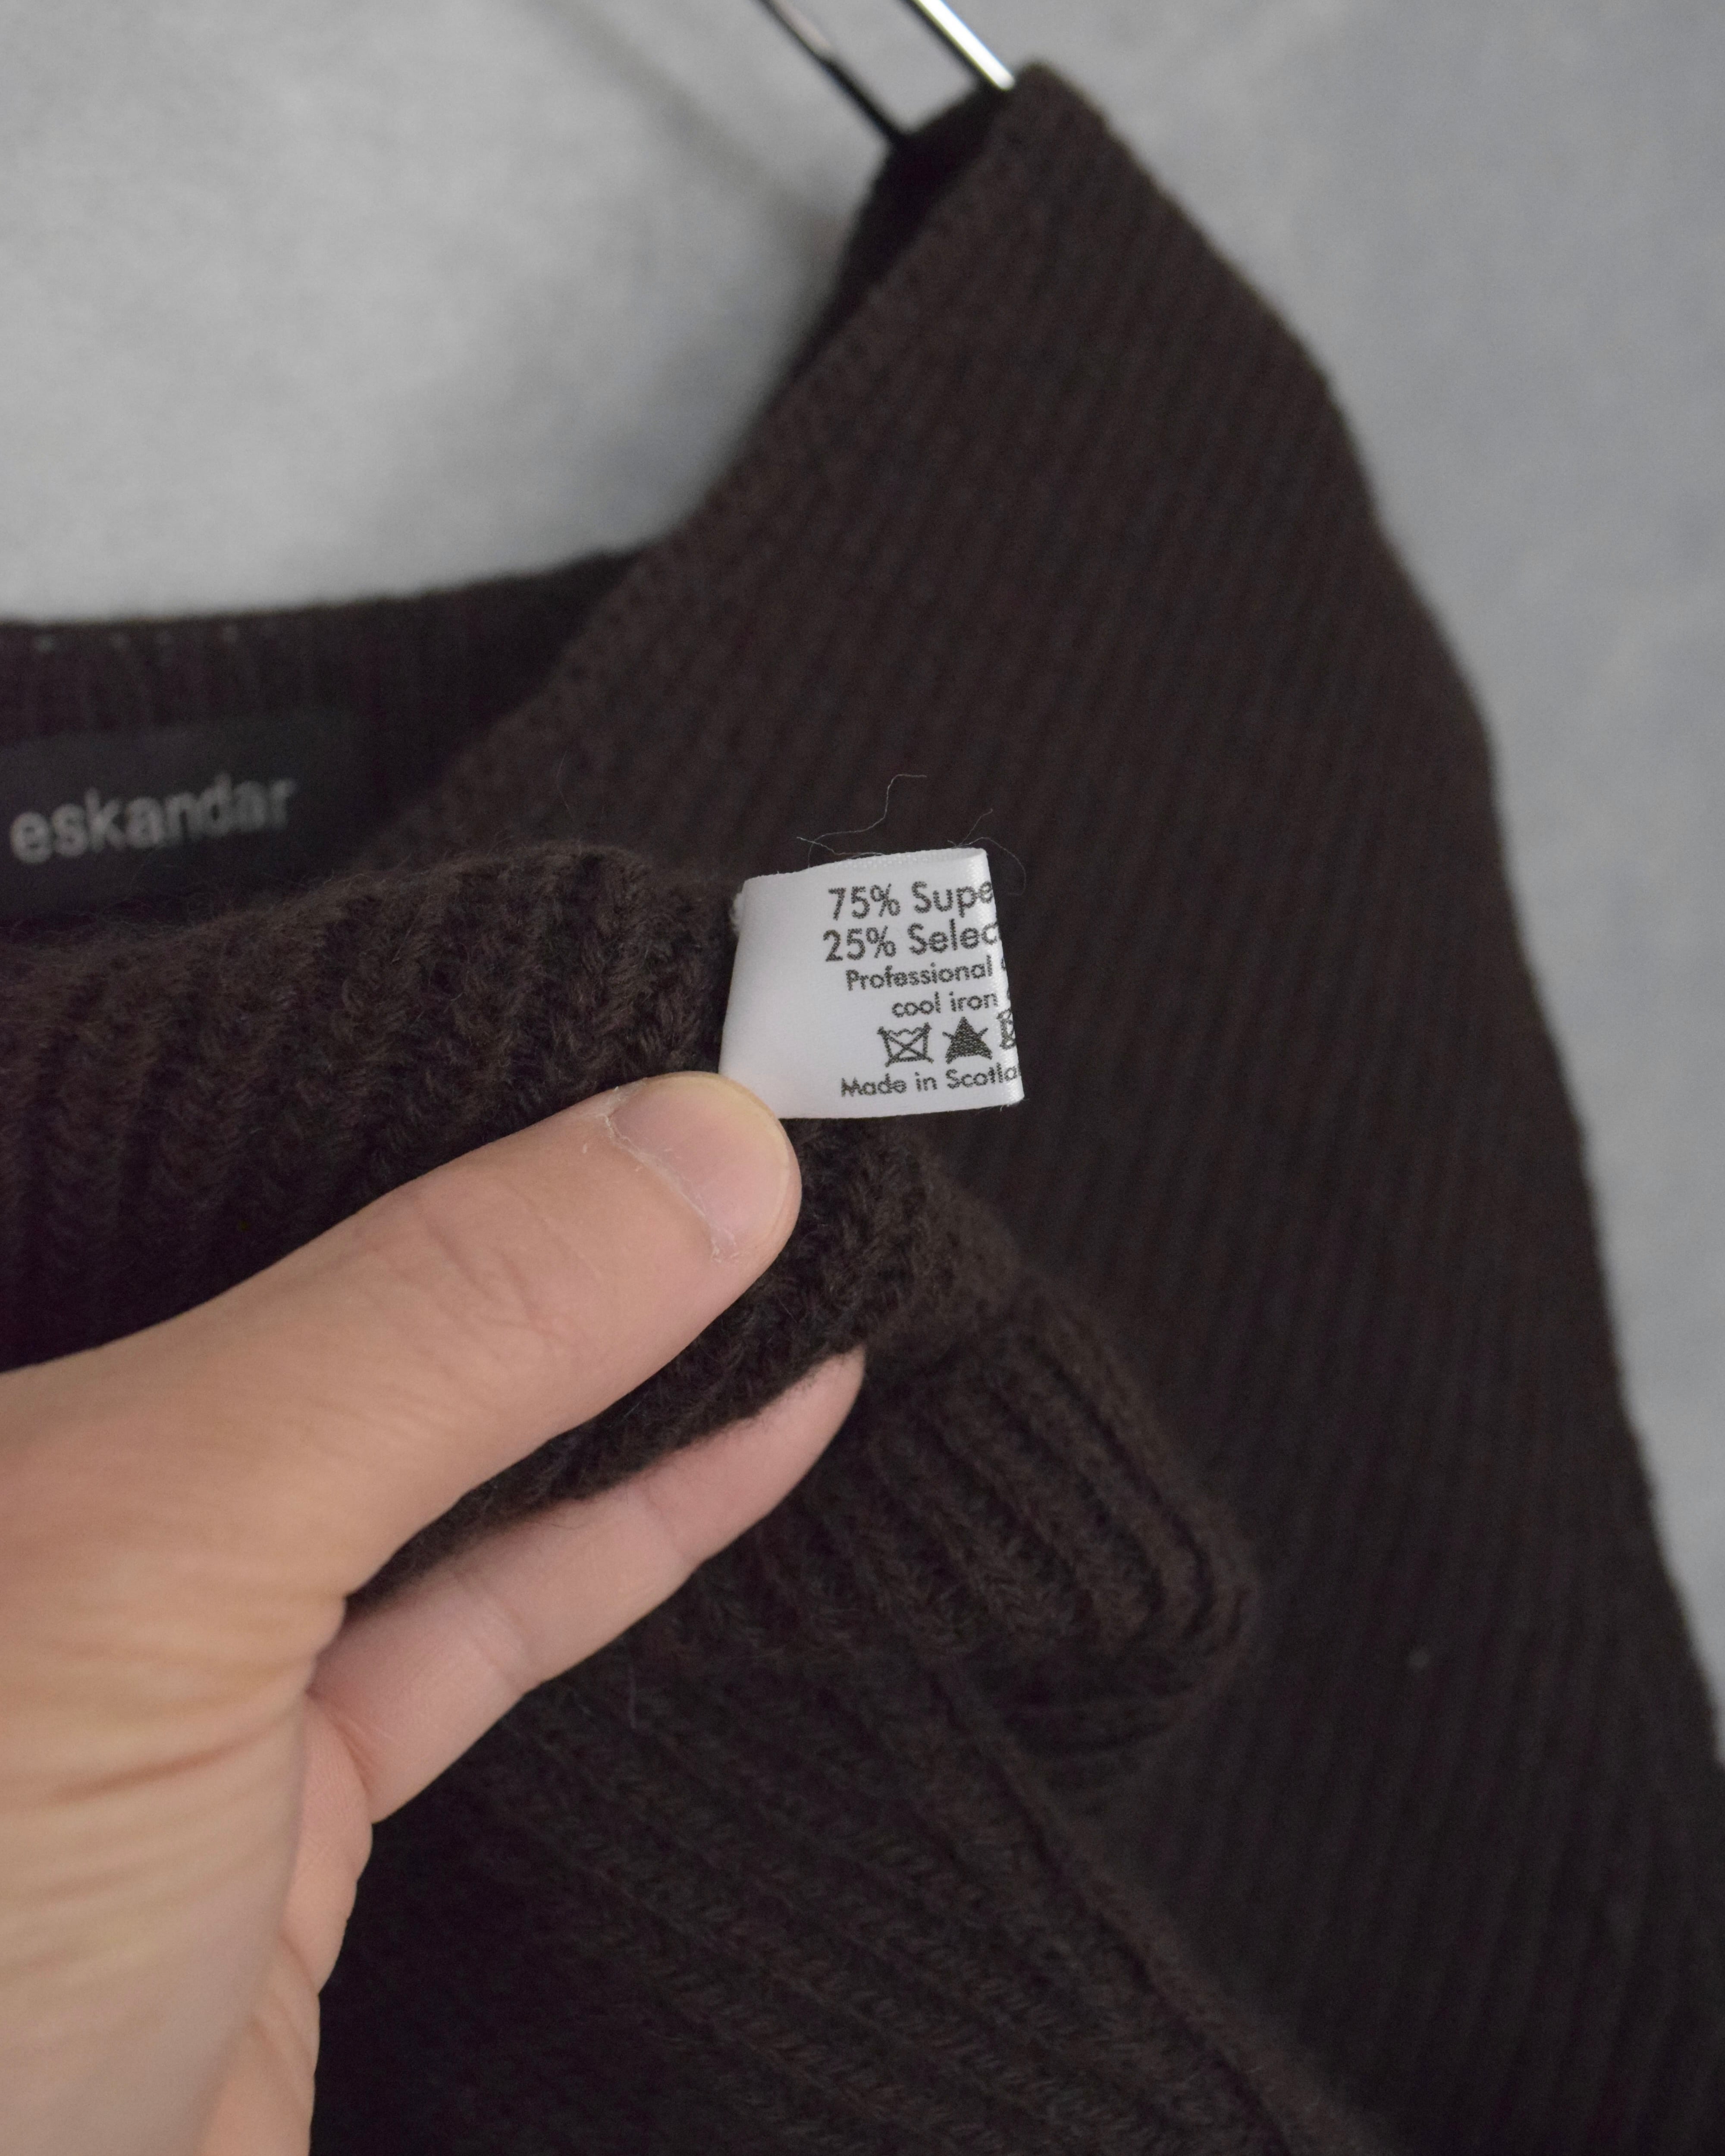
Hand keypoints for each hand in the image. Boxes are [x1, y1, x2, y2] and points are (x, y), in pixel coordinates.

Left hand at [0, 1073, 861, 2155]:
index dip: (423, 1043)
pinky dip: (639, 1523)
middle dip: (549, 1192)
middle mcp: (67, 1499)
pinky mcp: (285, 1818)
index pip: (224, 1130)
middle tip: (755, 1081)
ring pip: (439, 1453)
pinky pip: (486, 1618)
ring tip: (804, 1234)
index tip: (640, 985)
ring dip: (630, 1360)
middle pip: (343, 1284)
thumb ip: (432, 1329)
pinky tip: (769, 1422)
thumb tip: (712, 1140)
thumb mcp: (160, 1550)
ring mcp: (175, 1665)